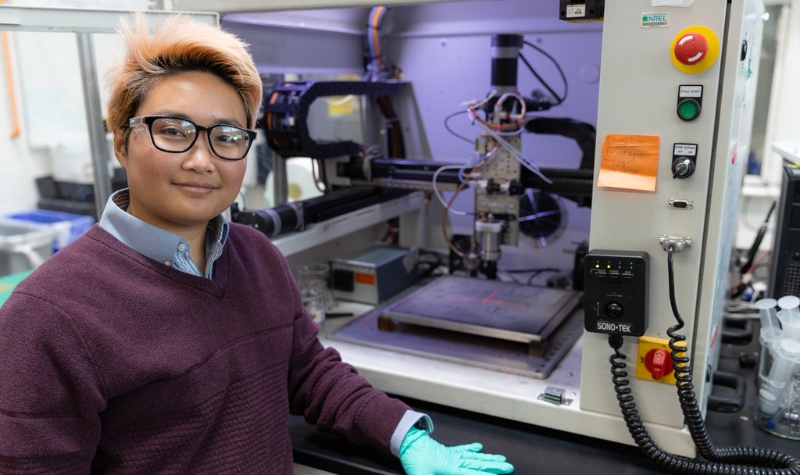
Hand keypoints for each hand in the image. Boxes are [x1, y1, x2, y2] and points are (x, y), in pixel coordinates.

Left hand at [399, 427, 513, 474]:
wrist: (407, 441)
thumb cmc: (414, 458)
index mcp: (450, 468)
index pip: (472, 474)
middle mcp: (454, 460)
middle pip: (478, 464)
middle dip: (494, 466)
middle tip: (508, 466)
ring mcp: (452, 454)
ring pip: (474, 457)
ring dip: (488, 458)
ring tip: (501, 458)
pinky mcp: (446, 451)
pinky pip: (462, 450)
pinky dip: (471, 448)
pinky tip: (479, 446)